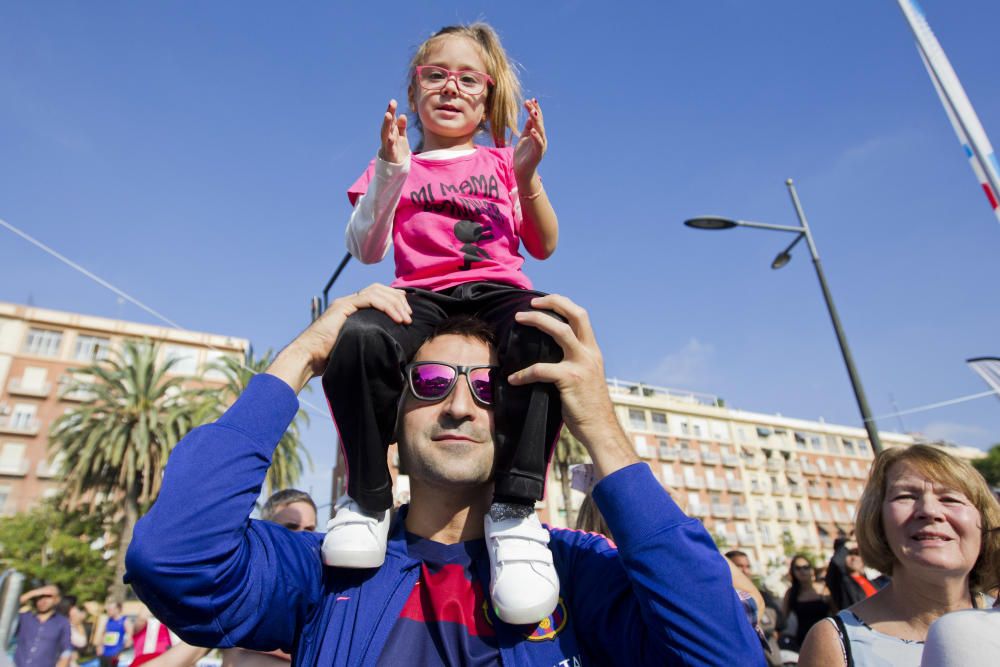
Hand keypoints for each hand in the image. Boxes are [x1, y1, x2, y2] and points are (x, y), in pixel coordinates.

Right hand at [300, 284, 411, 376]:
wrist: (309, 357)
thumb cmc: (331, 357)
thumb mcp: (356, 344)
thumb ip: (369, 338)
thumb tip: (389, 345)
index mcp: (352, 308)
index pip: (377, 294)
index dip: (394, 299)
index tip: (407, 311)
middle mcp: (348, 301)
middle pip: (378, 289)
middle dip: (398, 299)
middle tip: (409, 316)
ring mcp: (345, 302)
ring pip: (376, 291)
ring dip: (395, 303)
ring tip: (405, 319)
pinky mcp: (342, 307)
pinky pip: (369, 299)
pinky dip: (386, 306)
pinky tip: (396, 317)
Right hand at [378, 99, 409, 163]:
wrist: (395, 168)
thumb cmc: (397, 151)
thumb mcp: (401, 137)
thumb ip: (402, 127)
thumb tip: (403, 115)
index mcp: (392, 132)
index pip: (392, 120)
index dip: (392, 111)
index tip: (393, 101)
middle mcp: (388, 136)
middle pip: (388, 123)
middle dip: (390, 113)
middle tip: (391, 103)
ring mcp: (388, 145)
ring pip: (386, 133)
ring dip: (387, 124)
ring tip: (388, 114)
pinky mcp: (390, 154)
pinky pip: (389, 147)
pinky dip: (390, 142)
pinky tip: (391, 137)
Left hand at [507, 295, 620, 448]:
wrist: (600, 429)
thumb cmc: (588, 407)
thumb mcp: (585, 378)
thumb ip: (572, 363)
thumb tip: (548, 356)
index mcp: (593, 351)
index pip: (581, 316)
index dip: (563, 304)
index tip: (544, 301)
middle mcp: (590, 353)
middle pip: (576, 314)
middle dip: (553, 302)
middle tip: (531, 303)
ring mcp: (581, 364)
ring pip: (560, 331)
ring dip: (537, 320)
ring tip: (518, 318)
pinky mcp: (570, 379)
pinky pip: (541, 370)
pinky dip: (524, 373)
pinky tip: (513, 379)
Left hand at [513, 98, 546, 185]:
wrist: (522, 171)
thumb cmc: (523, 155)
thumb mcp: (524, 138)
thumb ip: (528, 127)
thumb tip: (531, 114)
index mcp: (538, 134)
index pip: (537, 119)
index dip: (535, 109)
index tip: (531, 99)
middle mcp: (541, 138)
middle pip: (539, 122)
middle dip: (534, 112)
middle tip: (529, 102)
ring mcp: (541, 146)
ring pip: (540, 131)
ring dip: (536, 121)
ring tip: (532, 112)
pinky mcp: (538, 154)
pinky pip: (538, 143)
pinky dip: (536, 136)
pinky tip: (532, 130)